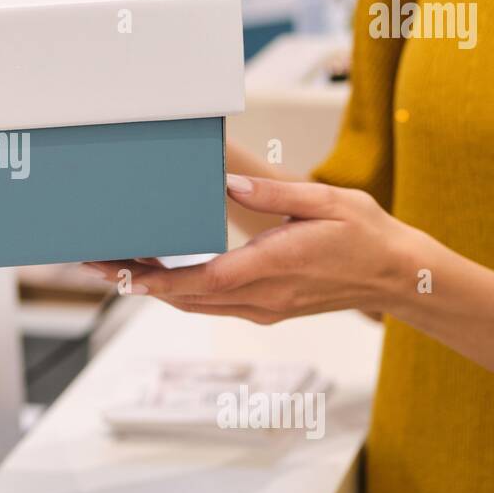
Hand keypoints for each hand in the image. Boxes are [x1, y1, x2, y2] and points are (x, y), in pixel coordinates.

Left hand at [86, 174, 424, 323]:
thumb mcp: (328, 201)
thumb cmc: (366, 234)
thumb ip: (275, 193)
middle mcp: (264, 296)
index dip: (159, 279)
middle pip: (187, 295)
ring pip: (195, 302)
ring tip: (113, 267)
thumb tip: (230, 184)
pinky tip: (156, 277)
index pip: (205, 279)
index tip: (123, 273)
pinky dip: (178, 291)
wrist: (398, 276)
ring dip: (153, 288)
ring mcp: (264, 307)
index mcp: (276, 267)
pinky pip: (211, 303)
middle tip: (95, 263)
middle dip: (138, 281)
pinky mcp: (266, 308)